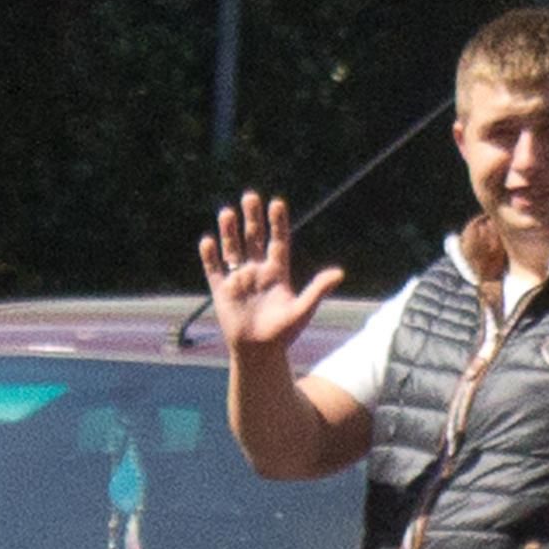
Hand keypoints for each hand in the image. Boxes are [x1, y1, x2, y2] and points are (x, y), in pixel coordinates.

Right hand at [197, 193, 330, 362]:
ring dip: (229, 231)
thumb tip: (339, 273)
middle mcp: (258, 271)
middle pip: (254, 238)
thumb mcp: (303, 310)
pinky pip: (214, 269)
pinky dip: (210, 256)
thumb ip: (318, 289)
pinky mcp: (222, 291)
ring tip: (227, 212)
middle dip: (252, 218)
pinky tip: (208, 241)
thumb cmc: (284, 334)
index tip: (277, 202)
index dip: (277, 222)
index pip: (278, 241)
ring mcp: (239, 279)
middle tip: (250, 196)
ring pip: (232, 249)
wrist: (260, 353)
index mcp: (278, 272)